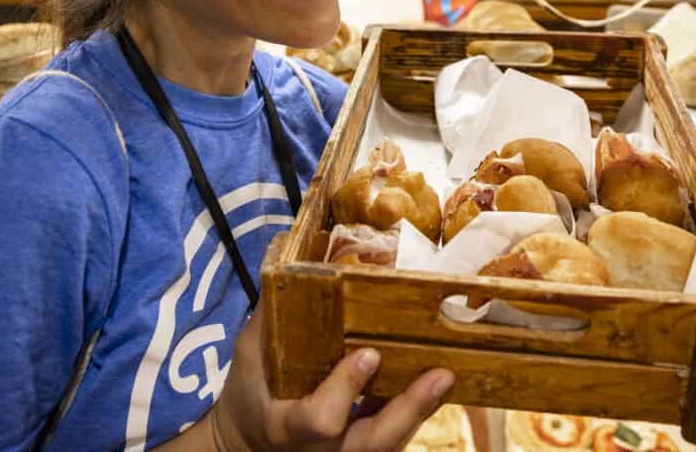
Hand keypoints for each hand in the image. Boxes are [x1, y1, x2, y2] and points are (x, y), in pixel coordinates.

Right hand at [210, 311, 453, 451]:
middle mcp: (321, 451)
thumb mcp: (248, 356)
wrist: (249, 441)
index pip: (322, 419)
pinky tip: (436, 384)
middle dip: (410, 409)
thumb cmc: (249, 394)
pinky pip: (395, 437)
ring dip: (422, 410)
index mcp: (287, 426)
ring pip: (390, 443)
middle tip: (440, 374)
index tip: (368, 354)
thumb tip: (288, 263)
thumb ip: (270, 318)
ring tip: (447, 375)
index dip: (346, 389)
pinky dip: (416, 412)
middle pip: (374, 441)